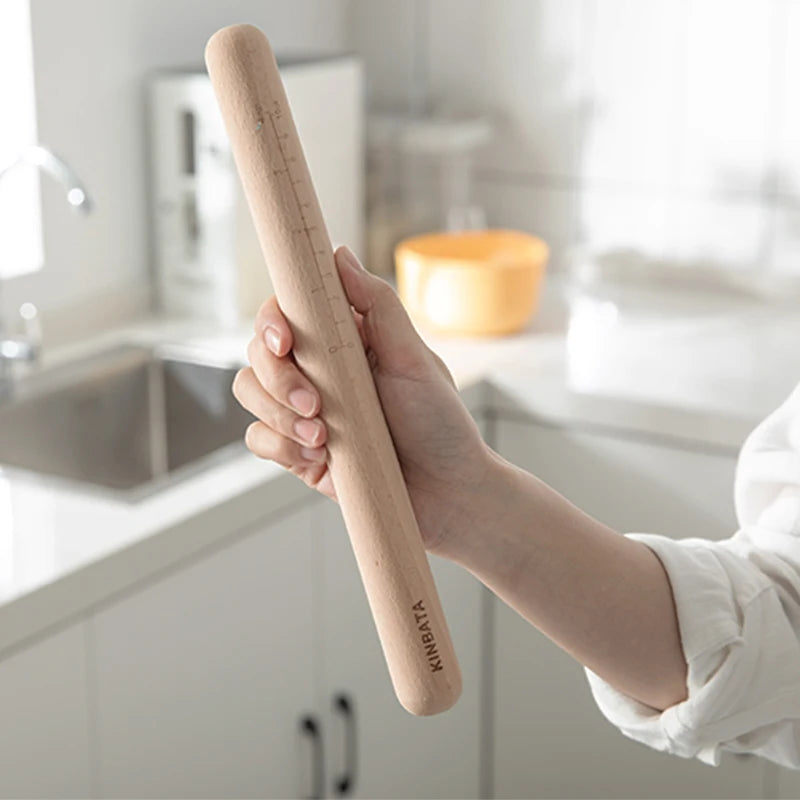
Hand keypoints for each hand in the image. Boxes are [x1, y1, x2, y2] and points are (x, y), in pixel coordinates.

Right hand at [233, 245, 491, 552]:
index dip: (273, 320)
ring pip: (250, 391)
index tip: (285, 341)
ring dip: (277, 413)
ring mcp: (304, 411)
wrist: (447, 494)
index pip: (288, 312)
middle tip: (315, 404)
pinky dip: (279, 446)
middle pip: (258, 352)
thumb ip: (377, 306)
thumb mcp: (414, 359)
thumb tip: (337, 253)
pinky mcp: (297, 450)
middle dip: (278, 378)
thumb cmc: (440, 423)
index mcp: (345, 341)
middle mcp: (319, 371)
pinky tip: (316, 456)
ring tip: (323, 436)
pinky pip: (258, 438)